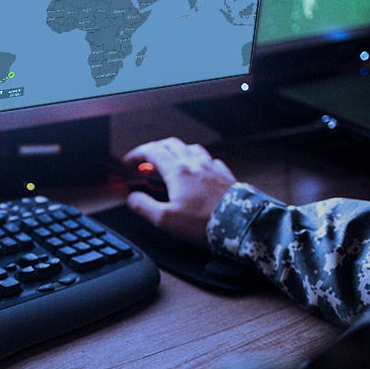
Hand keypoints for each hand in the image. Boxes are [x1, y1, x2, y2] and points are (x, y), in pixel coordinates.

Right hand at [122, 137, 238, 247]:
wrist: (240, 224)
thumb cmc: (204, 222)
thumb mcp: (165, 219)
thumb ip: (144, 206)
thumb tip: (132, 198)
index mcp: (177, 171)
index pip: (152, 152)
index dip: (137, 154)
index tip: (129, 162)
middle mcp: (195, 164)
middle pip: (170, 144)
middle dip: (154, 148)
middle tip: (146, 160)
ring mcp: (212, 168)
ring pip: (191, 148)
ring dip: (177, 151)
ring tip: (171, 160)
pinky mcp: (225, 176)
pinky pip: (210, 160)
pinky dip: (199, 161)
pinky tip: (199, 170)